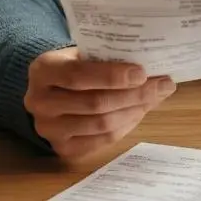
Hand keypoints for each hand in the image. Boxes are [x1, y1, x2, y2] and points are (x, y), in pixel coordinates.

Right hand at [24, 47, 175, 160]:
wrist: (51, 89)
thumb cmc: (75, 65)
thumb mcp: (83, 52)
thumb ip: (109, 58)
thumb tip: (154, 67)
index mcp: (43, 70)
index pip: (78, 75)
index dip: (112, 76)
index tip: (142, 73)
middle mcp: (39, 101)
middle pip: (94, 103)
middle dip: (134, 95)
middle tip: (162, 86)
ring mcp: (48, 129)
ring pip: (101, 124)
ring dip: (134, 111)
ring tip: (155, 98)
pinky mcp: (62, 148)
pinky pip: (101, 141)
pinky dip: (125, 126)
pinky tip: (139, 112)